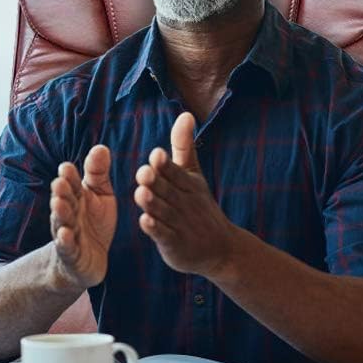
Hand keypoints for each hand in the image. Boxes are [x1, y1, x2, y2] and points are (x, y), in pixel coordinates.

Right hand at [49, 145, 115, 287]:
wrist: (87, 259)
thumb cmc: (93, 222)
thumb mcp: (100, 195)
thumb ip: (98, 173)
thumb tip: (101, 147)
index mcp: (76, 196)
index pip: (72, 184)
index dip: (69, 177)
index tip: (67, 167)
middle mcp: (69, 212)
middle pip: (64, 200)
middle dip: (62, 192)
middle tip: (60, 182)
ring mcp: (68, 233)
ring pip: (62, 221)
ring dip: (60, 213)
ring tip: (58, 204)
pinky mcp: (71, 254)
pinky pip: (67, 247)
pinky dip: (65, 241)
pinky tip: (64, 234)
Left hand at [133, 111, 239, 277]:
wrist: (222, 248)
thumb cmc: (200, 205)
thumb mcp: (194, 174)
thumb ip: (184, 146)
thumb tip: (186, 114)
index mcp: (189, 185)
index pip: (176, 173)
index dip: (166, 165)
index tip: (156, 155)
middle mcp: (185, 203)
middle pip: (168, 191)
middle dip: (156, 182)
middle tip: (143, 172)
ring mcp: (180, 224)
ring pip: (164, 212)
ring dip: (153, 204)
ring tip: (141, 194)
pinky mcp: (175, 244)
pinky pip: (164, 236)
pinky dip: (155, 229)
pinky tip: (145, 222)